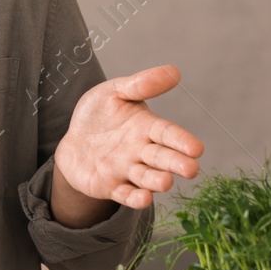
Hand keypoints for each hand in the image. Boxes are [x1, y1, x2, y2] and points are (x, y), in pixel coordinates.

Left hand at [54, 64, 203, 209]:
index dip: (182, 140)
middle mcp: (141, 151)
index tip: (197, 148)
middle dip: (176, 163)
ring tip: (165, 182)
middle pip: (162, 158)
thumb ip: (140, 85)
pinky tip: (143, 198)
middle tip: (191, 168)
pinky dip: (134, 198)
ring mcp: (127, 171)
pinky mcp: (111, 187)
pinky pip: (125, 194)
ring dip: (156, 181)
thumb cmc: (98, 115)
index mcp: (146, 127)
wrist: (73, 141)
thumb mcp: (113, 93)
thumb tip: (174, 71)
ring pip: (146, 178)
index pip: (168, 133)